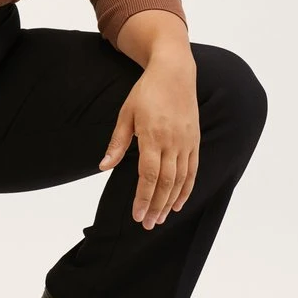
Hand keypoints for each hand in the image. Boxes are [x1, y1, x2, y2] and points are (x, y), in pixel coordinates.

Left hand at [98, 59, 199, 229]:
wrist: (175, 73)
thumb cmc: (146, 92)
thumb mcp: (126, 113)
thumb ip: (117, 142)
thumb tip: (103, 166)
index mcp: (152, 136)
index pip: (148, 175)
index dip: (143, 197)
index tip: (137, 215)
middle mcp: (172, 142)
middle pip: (165, 183)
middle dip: (155, 206)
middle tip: (148, 224)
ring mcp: (186, 143)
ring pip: (180, 180)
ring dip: (170, 202)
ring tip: (160, 219)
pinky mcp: (194, 142)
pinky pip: (193, 170)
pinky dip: (186, 189)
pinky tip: (178, 203)